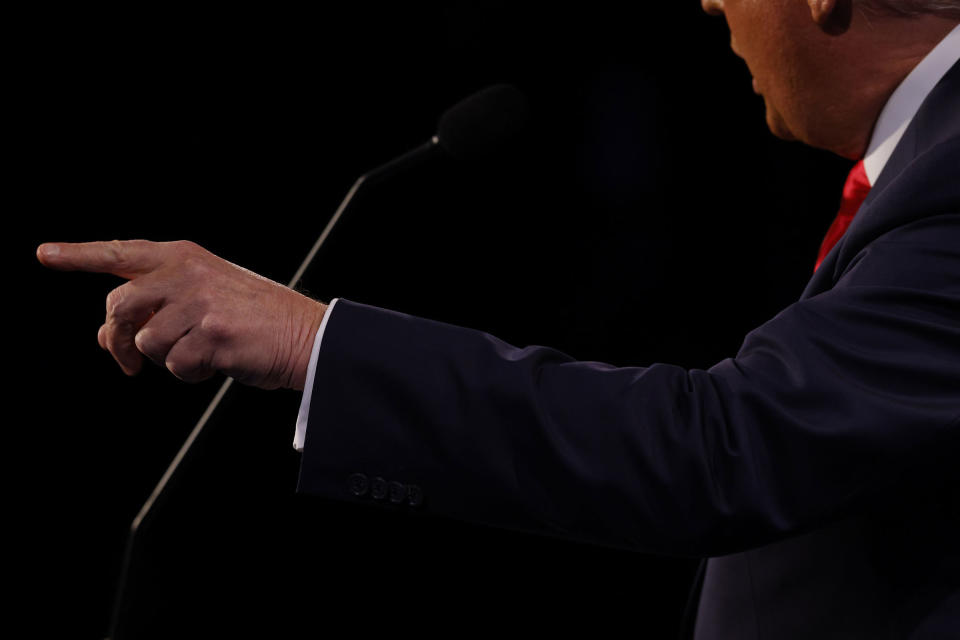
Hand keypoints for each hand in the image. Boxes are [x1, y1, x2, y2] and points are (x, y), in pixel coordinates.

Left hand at [36, 240, 326, 389]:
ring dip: (166, 358)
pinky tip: (216, 362)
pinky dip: (191, 373)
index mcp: (184, 257)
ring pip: (146, 342)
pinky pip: (175, 365)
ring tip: (199, 353)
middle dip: (116, 339)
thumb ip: (156, 305)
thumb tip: (105, 336)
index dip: (79, 255)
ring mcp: (199, 303)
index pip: (121, 253)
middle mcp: (187, 273)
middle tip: (124, 361)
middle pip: (119, 306)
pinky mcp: (211, 335)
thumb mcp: (204, 296)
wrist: (305, 334)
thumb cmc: (254, 317)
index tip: (45, 254)